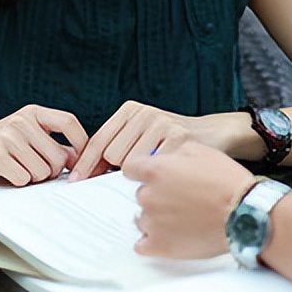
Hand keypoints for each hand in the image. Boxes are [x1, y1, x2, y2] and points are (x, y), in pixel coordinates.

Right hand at [0, 105, 83, 185]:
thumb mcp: (25, 136)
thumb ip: (50, 143)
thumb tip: (80, 158)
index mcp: (33, 113)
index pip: (69, 122)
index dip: (81, 144)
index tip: (80, 161)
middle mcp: (22, 120)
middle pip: (60, 157)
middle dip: (50, 171)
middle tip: (31, 168)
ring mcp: (9, 136)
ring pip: (43, 172)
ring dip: (32, 178)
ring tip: (15, 168)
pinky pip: (24, 179)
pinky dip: (16, 182)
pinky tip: (3, 173)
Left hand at [69, 101, 200, 179]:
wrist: (215, 134)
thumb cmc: (174, 141)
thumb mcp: (142, 135)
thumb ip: (115, 148)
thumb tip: (85, 173)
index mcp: (131, 110)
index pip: (99, 140)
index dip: (85, 163)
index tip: (76, 181)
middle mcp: (144, 113)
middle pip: (112, 155)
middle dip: (116, 172)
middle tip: (136, 178)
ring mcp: (162, 123)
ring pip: (131, 164)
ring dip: (140, 176)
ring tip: (157, 174)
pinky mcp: (178, 137)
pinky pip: (154, 168)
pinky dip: (157, 177)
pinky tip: (168, 175)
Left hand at [123, 140, 255, 257]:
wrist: (243, 213)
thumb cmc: (227, 182)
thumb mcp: (202, 151)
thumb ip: (175, 153)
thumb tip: (166, 158)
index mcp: (156, 170)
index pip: (130, 168)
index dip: (143, 171)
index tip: (151, 176)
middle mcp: (148, 196)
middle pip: (141, 195)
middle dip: (157, 195)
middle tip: (181, 198)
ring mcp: (152, 223)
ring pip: (143, 219)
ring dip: (157, 218)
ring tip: (183, 218)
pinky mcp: (159, 246)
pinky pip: (142, 245)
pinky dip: (153, 241)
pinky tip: (170, 236)